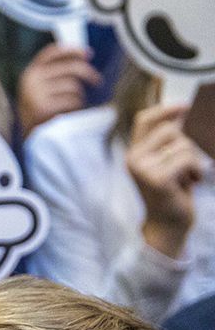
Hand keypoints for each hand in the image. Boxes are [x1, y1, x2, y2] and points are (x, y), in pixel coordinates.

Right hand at [15, 44, 100, 135]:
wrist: (30, 138)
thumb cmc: (42, 111)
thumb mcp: (42, 88)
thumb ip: (56, 73)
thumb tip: (84, 57)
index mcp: (30, 73)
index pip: (52, 52)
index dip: (72, 50)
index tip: (88, 54)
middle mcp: (31, 80)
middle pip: (71, 68)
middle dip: (89, 74)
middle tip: (97, 81)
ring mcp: (36, 94)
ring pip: (74, 86)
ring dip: (79, 97)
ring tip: (72, 106)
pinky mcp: (44, 107)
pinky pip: (72, 101)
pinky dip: (75, 108)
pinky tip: (68, 114)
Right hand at [127, 104, 205, 258]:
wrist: (168, 223)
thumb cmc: (172, 191)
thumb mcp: (167, 161)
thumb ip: (168, 140)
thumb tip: (182, 112)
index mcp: (134, 152)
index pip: (144, 119)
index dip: (165, 109)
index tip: (185, 106)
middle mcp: (133, 158)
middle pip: (170, 129)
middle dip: (186, 144)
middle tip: (186, 165)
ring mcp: (142, 168)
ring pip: (182, 144)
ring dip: (194, 160)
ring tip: (188, 176)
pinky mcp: (156, 178)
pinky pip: (186, 158)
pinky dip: (196, 169)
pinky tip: (191, 182)